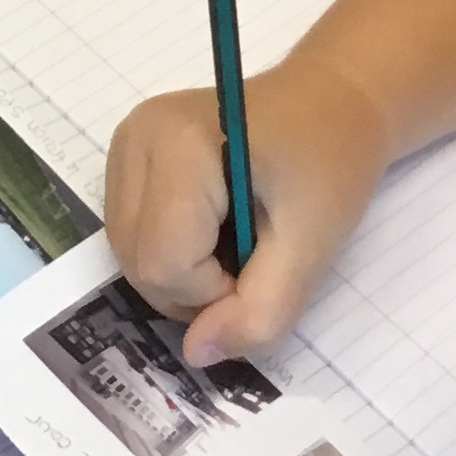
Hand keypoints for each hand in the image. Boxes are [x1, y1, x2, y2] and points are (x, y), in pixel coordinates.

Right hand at [104, 49, 393, 366]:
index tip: (266, 264)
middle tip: (254, 258)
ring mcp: (125, 142)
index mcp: (180, 144)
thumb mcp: (312, 248)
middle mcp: (136, 136)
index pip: (165, 265)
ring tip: (235, 238)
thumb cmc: (330, 165)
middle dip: (196, 288)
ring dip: (183, 274)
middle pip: (139, 264)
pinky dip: (170, 252)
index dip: (215, 292)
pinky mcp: (124, 154)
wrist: (331, 102)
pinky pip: (131, 234)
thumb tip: (195, 354)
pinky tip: (210, 225)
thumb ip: (259, 311)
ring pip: (129, 255)